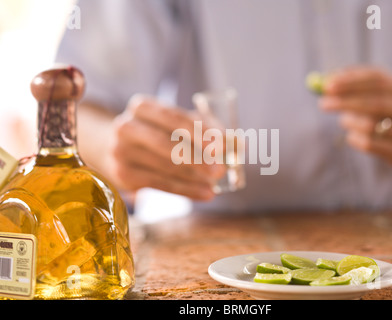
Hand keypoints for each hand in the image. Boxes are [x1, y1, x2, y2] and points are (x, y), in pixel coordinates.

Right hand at [109, 94, 225, 199]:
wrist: (118, 149)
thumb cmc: (158, 133)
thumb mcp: (178, 124)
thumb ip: (207, 130)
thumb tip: (237, 144)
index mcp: (142, 106)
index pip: (174, 118)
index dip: (199, 132)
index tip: (221, 146)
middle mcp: (127, 127)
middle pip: (167, 143)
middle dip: (197, 158)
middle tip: (220, 170)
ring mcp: (121, 152)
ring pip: (165, 167)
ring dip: (194, 177)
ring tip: (215, 183)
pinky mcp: (123, 175)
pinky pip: (160, 184)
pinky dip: (186, 190)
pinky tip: (205, 193)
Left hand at [319, 67, 391, 165]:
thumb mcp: (384, 94)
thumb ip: (357, 84)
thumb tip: (327, 77)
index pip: (379, 80)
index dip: (351, 82)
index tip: (326, 85)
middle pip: (376, 103)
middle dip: (345, 102)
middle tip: (323, 103)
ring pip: (372, 126)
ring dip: (350, 121)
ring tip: (344, 120)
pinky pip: (371, 145)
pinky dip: (354, 139)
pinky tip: (351, 136)